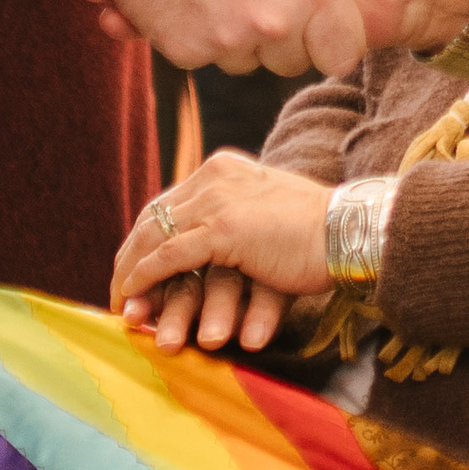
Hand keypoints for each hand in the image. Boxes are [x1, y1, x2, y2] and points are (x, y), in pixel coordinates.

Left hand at [112, 151, 332, 351]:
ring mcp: (217, 201)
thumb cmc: (319, 231)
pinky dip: (144, 280)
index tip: (133, 266)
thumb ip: (235, 216)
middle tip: (117, 289)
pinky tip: (134, 298)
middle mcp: (214, 177)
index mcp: (224, 168)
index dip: (145, 236)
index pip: (169, 202)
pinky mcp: (223, 231)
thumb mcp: (266, 211)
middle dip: (129, 256)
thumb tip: (206, 245)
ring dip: (129, 273)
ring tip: (122, 301)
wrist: (351, 231)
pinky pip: (167, 258)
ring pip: (152, 238)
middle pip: (152, 218)